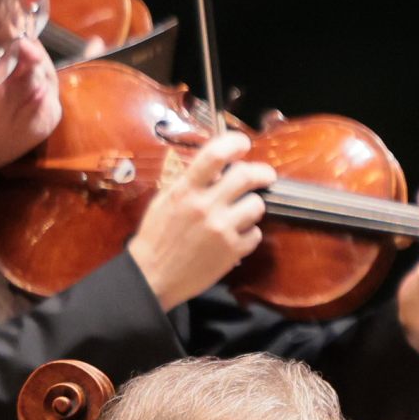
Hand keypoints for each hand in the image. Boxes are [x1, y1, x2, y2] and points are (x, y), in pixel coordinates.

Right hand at [131, 131, 271, 306]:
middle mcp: (204, 207)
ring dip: (252, 206)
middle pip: (247, 176)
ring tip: (242, 211)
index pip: (215, 155)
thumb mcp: (165, 201)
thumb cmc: (157, 236)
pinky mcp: (233, 251)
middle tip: (266, 175)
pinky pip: (255, 233)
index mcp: (185, 191)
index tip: (243, 144)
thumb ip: (190, 182)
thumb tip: (216, 165)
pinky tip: (235, 236)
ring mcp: (221, 229)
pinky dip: (248, 233)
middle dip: (262, 172)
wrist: (153, 276)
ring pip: (257, 205)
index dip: (235, 143)